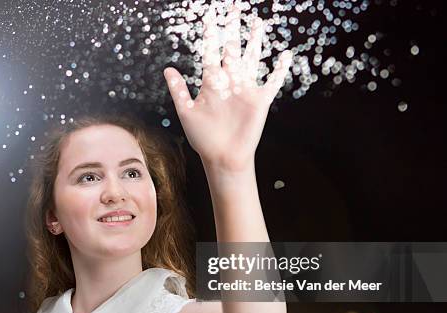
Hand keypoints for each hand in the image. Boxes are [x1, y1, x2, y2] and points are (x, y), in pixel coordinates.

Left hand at [164, 4, 292, 172]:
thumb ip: (179, 90)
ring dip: (255, 42)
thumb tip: (168, 69)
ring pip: (252, 59)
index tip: (209, 16)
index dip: (210, 35)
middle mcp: (229, 81)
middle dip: (233, 28)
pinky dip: (278, 70)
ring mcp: (245, 89)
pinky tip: (285, 55)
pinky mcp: (259, 101)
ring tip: (258, 22)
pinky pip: (272, 82)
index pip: (211, 52)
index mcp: (211, 82)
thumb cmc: (202, 137)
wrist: (222, 156)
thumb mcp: (187, 112)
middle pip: (232, 49)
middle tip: (234, 7)